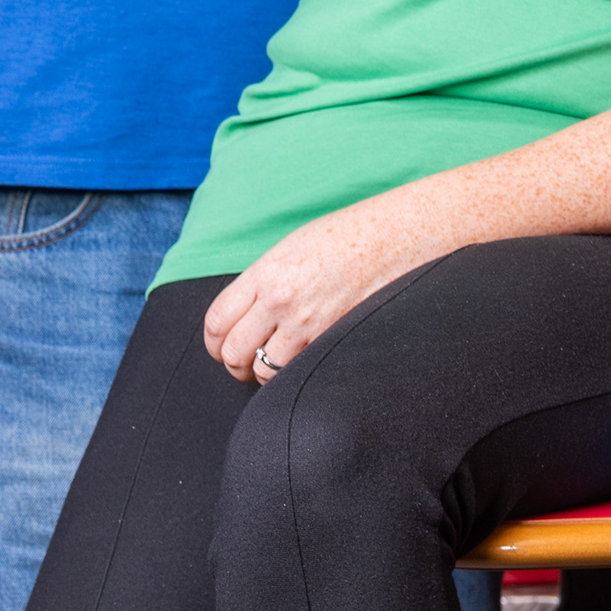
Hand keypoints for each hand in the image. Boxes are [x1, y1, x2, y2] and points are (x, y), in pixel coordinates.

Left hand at [203, 193, 456, 384]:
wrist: (397, 235)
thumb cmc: (348, 236)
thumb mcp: (293, 248)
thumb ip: (263, 280)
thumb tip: (243, 313)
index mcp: (265, 273)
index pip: (216, 321)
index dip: (213, 342)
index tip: (220, 346)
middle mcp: (280, 299)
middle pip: (233, 351)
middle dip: (233, 364)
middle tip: (242, 365)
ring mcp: (307, 321)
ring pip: (263, 369)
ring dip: (261, 374)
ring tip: (270, 368)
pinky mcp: (332, 336)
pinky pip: (297, 371)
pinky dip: (291, 375)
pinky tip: (298, 366)